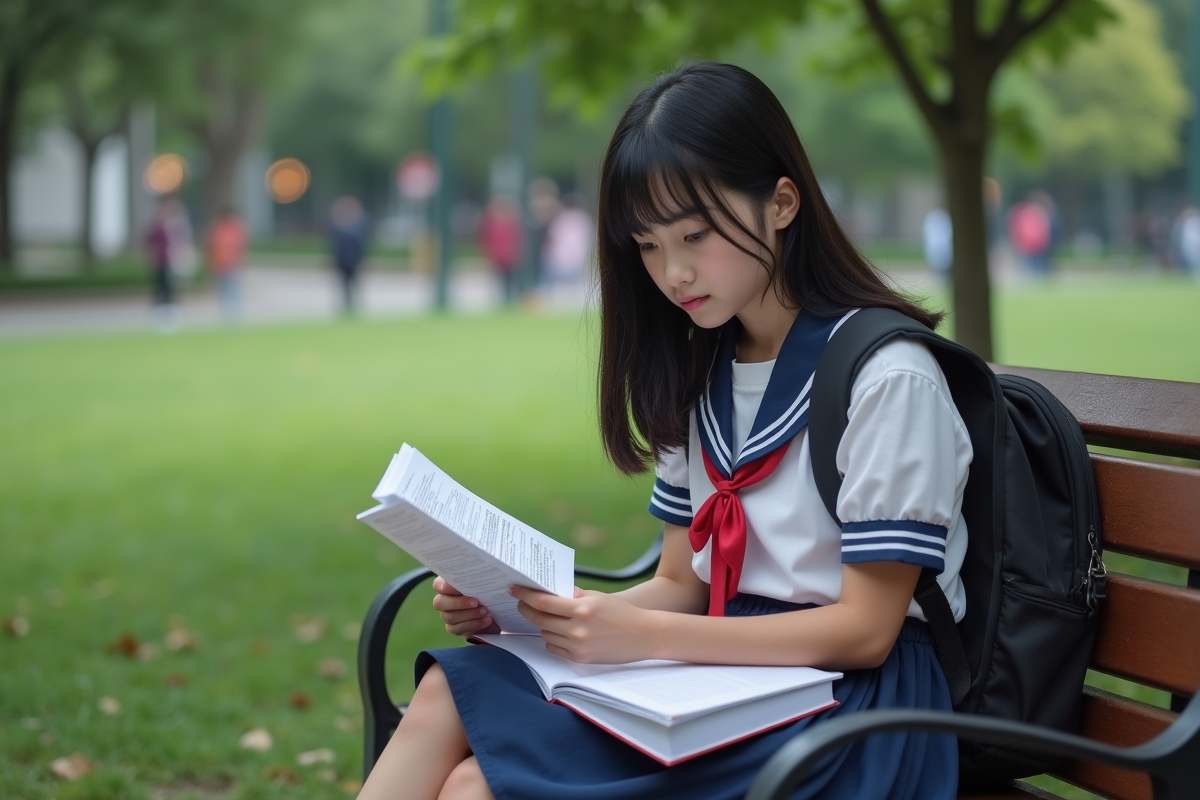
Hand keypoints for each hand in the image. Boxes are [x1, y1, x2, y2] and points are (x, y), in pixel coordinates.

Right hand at [432, 576, 499, 635]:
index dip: (445, 586)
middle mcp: (444, 601)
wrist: (495, 612)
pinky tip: (486, 620)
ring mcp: (447, 616)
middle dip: (459, 603)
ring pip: (450, 617)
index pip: (438, 585)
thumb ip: (478, 579)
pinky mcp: (454, 629)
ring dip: (470, 614)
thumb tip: (484, 569)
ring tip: (486, 611)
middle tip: (476, 602)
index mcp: (447, 587)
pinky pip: (458, 629)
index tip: (459, 587)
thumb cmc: (487, 593)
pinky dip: (474, 624)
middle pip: (439, 603)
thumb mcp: (484, 585)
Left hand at [511, 585, 657, 663]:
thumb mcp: (598, 597)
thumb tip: (550, 591)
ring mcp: (578, 646)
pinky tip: (559, 632)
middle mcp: (578, 628)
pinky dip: (553, 639)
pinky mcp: (580, 658)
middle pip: (540, 619)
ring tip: (547, 617)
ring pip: (545, 634)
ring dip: (542, 625)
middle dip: (526, 610)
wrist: (643, 635)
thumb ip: (573, 595)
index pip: (544, 602)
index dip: (525, 595)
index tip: (514, 589)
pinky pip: (555, 648)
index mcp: (582, 608)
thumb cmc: (621, 613)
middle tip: (521, 603)